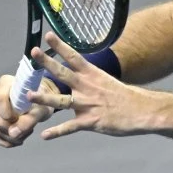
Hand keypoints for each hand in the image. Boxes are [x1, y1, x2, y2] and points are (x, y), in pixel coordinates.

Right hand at [0, 73, 55, 147]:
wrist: (36, 101)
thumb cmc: (40, 102)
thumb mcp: (40, 111)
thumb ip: (28, 121)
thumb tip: (13, 134)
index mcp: (5, 82)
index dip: (7, 114)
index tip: (19, 120)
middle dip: (12, 131)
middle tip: (28, 132)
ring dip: (10, 138)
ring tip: (25, 134)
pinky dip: (5, 140)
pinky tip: (17, 139)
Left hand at [26, 32, 153, 139]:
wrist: (143, 111)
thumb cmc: (127, 98)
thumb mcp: (108, 83)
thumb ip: (91, 82)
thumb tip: (82, 77)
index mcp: (93, 75)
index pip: (74, 57)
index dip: (60, 46)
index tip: (47, 35)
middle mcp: (87, 87)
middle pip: (63, 72)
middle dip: (47, 62)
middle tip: (33, 52)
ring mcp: (88, 104)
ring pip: (61, 101)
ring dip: (44, 98)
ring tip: (28, 96)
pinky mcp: (91, 121)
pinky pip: (70, 127)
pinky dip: (57, 132)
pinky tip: (44, 136)